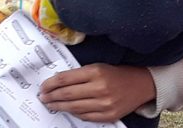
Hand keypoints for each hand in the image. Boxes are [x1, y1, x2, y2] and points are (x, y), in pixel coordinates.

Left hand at [39, 64, 154, 121]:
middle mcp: (99, 88)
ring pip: (75, 107)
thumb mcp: (96, 66)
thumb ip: (78, 75)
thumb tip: (57, 83)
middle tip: (42, 97)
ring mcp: (105, 104)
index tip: (42, 87)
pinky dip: (74, 113)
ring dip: (59, 107)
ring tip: (50, 105)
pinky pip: (86, 116)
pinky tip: (67, 110)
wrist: (139, 85)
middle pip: (68, 94)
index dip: (51, 84)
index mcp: (95, 72)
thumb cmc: (114, 73)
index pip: (66, 79)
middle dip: (52, 96)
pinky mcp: (109, 115)